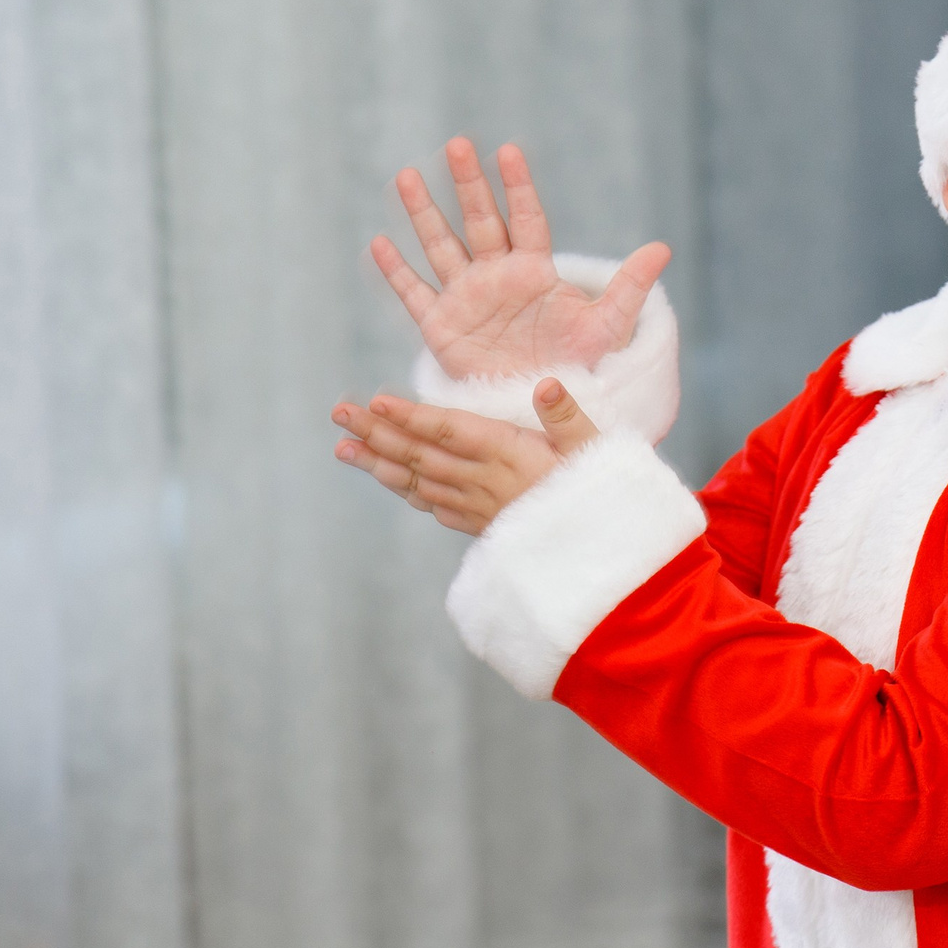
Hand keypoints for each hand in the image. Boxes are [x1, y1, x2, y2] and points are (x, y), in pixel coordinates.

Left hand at [331, 379, 598, 535]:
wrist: (608, 561)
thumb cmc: (607, 498)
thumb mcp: (598, 451)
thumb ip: (568, 418)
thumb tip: (547, 385)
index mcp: (513, 455)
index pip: (451, 432)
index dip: (412, 417)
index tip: (375, 402)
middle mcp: (488, 482)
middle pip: (422, 455)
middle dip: (378, 433)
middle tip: (339, 415)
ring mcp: (483, 508)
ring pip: (420, 483)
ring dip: (379, 465)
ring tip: (343, 449)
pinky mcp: (488, 528)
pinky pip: (437, 508)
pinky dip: (410, 494)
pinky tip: (394, 485)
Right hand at [372, 137, 669, 379]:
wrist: (545, 407)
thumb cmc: (579, 366)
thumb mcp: (607, 327)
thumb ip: (630, 287)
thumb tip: (663, 247)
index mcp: (536, 271)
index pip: (527, 218)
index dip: (518, 186)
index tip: (509, 151)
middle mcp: (498, 276)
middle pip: (480, 221)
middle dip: (468, 184)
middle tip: (457, 145)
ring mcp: (467, 298)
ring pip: (441, 246)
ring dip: (424, 214)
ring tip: (405, 177)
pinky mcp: (442, 327)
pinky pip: (415, 294)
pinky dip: (397, 271)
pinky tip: (380, 243)